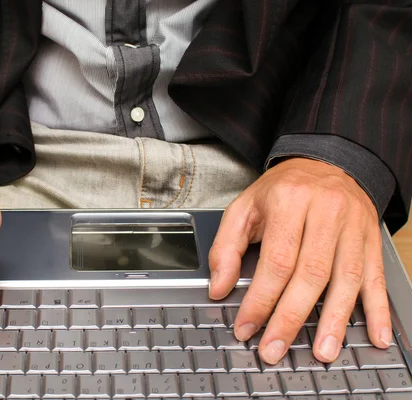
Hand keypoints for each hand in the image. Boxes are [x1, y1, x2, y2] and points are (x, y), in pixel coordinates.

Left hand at [209, 157, 389, 363]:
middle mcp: (325, 212)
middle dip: (290, 318)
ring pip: (346, 279)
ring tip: (321, 352)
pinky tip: (376, 334)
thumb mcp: (244, 207)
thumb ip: (227, 247)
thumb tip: (218, 287)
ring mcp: (353, 226)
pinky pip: (376, 276)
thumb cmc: (282, 189)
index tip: (247, 327)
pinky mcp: (371, 238)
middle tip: (274, 349)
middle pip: (311, 274)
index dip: (261, 299)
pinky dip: (377, 309)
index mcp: (289, 201)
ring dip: (334, 321)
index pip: (276, 260)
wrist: (326, 161)